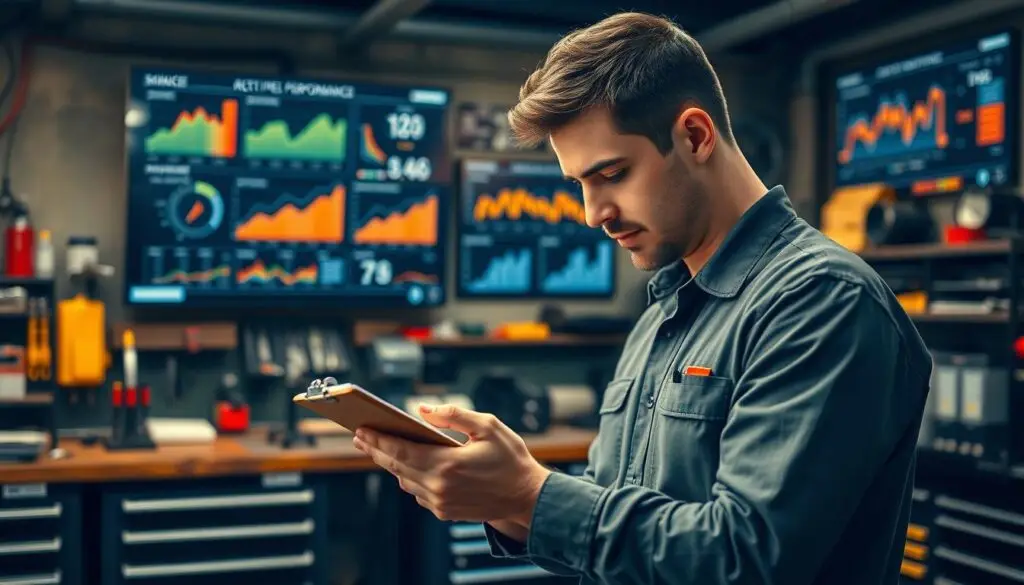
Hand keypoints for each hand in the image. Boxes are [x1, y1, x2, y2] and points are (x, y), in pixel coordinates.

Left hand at [352, 404, 550, 524]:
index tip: (362, 429)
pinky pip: (418, 492)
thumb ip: (453, 415)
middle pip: (396, 466)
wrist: (527, 496)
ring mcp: (440, 502)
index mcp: (447, 464)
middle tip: (360, 436)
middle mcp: (439, 487)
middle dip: (376, 450)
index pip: (401, 450)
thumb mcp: (488, 426)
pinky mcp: (444, 511)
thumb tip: (422, 409)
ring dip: (390, 464)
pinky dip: (408, 477)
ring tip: (378, 448)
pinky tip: (405, 465)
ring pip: (404, 481)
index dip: (378, 439)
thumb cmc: (510, 458)